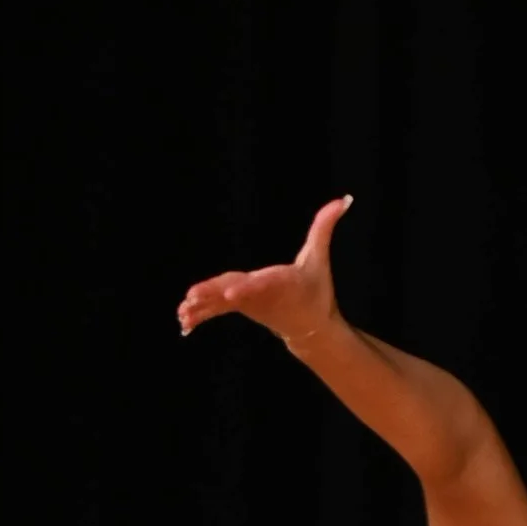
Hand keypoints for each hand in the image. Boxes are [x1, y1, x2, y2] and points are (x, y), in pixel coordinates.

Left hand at [177, 195, 351, 347]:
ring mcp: (249, 304)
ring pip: (221, 303)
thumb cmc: (316, 290)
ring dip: (202, 306)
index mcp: (282, 283)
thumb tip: (344, 198)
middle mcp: (262, 296)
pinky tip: (182, 320)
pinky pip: (217, 310)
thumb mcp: (320, 257)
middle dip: (214, 295)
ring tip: (183, 311)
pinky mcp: (239, 307)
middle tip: (193, 297)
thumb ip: (325, 227)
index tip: (230, 294)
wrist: (312, 327)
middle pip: (235, 293)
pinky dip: (201, 314)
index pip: (263, 284)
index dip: (246, 288)